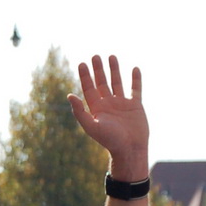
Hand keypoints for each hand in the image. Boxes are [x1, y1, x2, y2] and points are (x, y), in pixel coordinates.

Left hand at [68, 55, 148, 178]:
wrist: (130, 149)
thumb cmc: (110, 140)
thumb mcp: (92, 126)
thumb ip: (80, 112)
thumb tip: (70, 95)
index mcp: (97, 108)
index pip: (89, 88)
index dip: (85, 76)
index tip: (82, 64)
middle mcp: (108, 104)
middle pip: (101, 82)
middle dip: (98, 69)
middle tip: (95, 56)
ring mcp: (122, 104)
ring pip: (117, 82)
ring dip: (114, 70)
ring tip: (111, 56)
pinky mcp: (135, 106)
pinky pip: (135, 89)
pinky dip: (136, 79)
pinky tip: (134, 69)